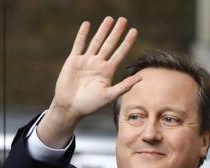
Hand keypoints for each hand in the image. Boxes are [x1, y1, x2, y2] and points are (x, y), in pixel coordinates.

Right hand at [38, 17, 141, 147]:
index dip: (127, 42)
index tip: (134, 31)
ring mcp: (86, 61)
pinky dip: (82, 34)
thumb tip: (140, 77)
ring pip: (96, 42)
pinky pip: (79, 44)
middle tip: (123, 20)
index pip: (120, 53)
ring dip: (102, 30)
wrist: (69, 107)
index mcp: (107, 71)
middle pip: (109, 44)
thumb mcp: (109, 96)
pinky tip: (87, 24)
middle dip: (116, 32)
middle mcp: (98, 64)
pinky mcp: (73, 60)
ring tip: (109, 19)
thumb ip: (124, 86)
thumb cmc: (89, 105)